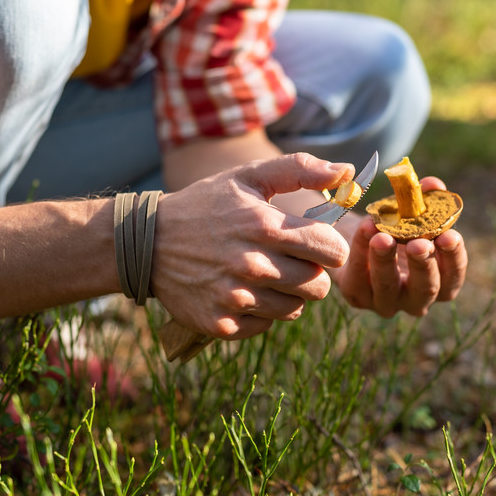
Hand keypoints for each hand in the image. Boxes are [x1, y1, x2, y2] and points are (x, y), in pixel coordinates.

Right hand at [150, 153, 351, 339]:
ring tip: (263, 274)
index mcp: (266, 227)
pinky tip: (241, 290)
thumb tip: (347, 172)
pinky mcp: (221, 324)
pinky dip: (260, 313)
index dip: (328, 246)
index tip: (312, 242)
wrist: (148, 242)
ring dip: (287, 294)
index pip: (333, 251)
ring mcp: (236, 298)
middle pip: (319, 286)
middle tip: (287, 260)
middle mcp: (253, 265)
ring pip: (295, 309)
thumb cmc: (206, 205)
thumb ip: (300, 169)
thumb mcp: (248, 177)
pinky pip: (265, 326)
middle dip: (310, 273)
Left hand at [333, 177, 467, 316]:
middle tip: (419, 243)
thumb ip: (426, 201)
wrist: (356, 237)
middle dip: (423, 263)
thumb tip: (434, 185)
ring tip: (382, 237)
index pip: (453, 277)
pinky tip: (364, 229)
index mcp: (439, 282)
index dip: (453, 257)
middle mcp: (416, 299)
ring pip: (388, 287)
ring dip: (386, 260)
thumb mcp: (412, 213)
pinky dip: (360, 251)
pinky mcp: (357, 296)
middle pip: (426, 288)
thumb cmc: (395, 226)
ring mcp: (386, 302)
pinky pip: (358, 277)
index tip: (449, 235)